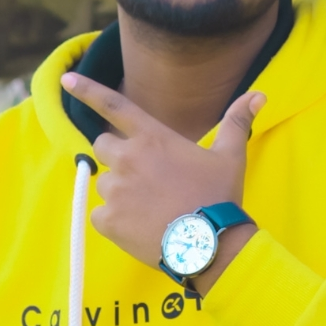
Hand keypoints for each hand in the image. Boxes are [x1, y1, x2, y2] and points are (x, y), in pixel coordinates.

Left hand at [61, 72, 264, 278]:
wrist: (209, 246)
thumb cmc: (219, 197)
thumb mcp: (230, 156)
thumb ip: (237, 121)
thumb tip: (259, 94)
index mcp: (152, 138)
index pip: (114, 106)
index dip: (88, 90)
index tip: (67, 80)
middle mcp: (127, 158)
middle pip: (103, 146)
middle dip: (117, 157)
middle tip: (144, 178)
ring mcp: (115, 190)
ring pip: (104, 183)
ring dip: (119, 191)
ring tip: (150, 208)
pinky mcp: (107, 220)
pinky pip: (100, 215)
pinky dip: (115, 220)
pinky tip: (140, 227)